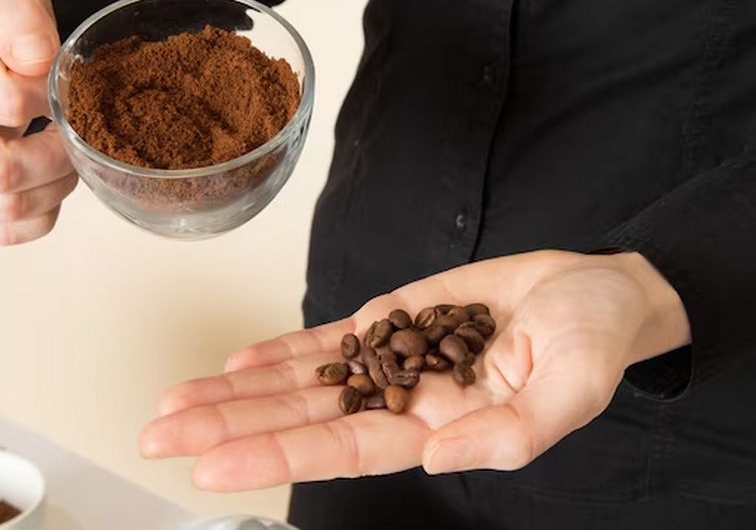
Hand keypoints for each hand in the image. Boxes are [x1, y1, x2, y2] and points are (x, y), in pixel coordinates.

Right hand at [0, 0, 76, 244]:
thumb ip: (23, 14)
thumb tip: (34, 60)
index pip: (5, 99)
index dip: (50, 96)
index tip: (59, 86)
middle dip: (56, 154)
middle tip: (76, 132)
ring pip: (7, 207)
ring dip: (56, 185)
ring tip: (66, 153)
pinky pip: (7, 232)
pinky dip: (45, 211)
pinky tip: (49, 178)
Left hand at [138, 250, 689, 490]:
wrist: (595, 290)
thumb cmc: (594, 340)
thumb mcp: (574, 388)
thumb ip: (514, 433)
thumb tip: (441, 458)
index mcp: (441, 428)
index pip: (343, 451)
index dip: (276, 457)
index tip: (211, 465)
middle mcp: (404, 399)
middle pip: (302, 418)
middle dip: (229, 426)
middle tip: (159, 434)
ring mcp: (394, 357)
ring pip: (304, 380)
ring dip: (239, 392)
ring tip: (175, 403)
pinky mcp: (396, 316)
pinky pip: (330, 339)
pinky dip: (283, 352)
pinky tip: (239, 363)